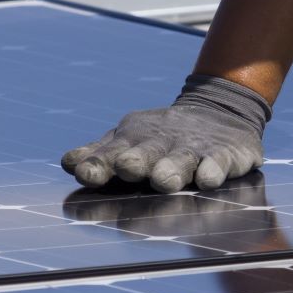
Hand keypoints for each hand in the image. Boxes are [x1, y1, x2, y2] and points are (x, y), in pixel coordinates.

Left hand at [61, 75, 270, 193]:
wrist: (217, 112)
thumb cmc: (161, 138)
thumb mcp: (129, 141)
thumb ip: (101, 155)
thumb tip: (68, 163)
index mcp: (133, 143)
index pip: (111, 154)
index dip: (99, 164)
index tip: (85, 174)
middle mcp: (161, 144)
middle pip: (146, 154)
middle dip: (136, 161)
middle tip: (127, 168)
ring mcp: (193, 149)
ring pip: (181, 159)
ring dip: (172, 168)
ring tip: (163, 180)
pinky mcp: (225, 152)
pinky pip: (219, 161)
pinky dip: (214, 168)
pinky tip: (208, 177)